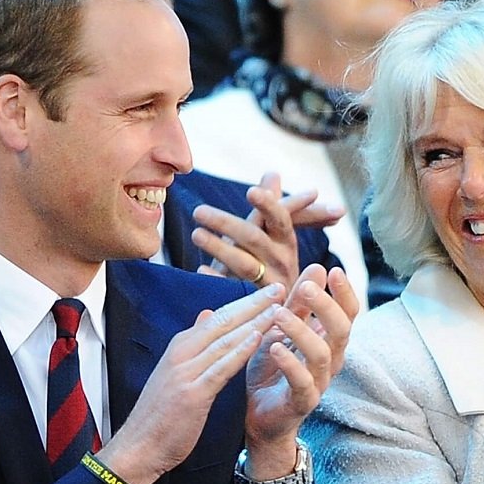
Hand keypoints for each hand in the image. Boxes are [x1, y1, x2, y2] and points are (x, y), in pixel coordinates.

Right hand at [95, 285, 287, 483]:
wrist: (139, 446)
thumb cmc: (160, 414)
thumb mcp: (176, 372)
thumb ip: (194, 344)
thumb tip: (206, 315)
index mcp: (180, 346)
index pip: (218, 317)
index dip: (245, 303)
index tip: (269, 292)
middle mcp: (182, 353)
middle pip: (224, 321)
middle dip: (254, 304)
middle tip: (280, 287)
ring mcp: (185, 372)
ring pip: (225, 340)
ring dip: (254, 322)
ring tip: (279, 307)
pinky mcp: (192, 393)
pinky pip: (220, 367)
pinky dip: (240, 351)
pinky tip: (258, 338)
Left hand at [193, 172, 343, 288]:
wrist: (282, 310)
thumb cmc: (273, 266)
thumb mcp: (276, 236)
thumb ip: (272, 206)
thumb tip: (272, 173)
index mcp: (286, 241)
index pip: (280, 218)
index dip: (268, 205)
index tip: (251, 192)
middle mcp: (282, 261)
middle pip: (254, 238)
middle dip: (227, 223)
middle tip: (199, 211)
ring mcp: (269, 284)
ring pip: (245, 264)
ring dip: (220, 248)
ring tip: (197, 234)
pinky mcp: (255, 303)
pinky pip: (233, 291)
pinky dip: (216, 279)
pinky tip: (200, 271)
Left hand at [243, 264, 357, 473]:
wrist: (260, 416)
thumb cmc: (273, 369)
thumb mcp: (282, 329)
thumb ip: (298, 302)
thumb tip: (318, 267)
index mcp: (329, 341)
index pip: (348, 313)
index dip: (345, 293)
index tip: (334, 271)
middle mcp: (331, 361)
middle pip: (342, 331)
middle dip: (326, 307)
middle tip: (304, 288)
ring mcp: (319, 383)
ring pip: (322, 355)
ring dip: (301, 331)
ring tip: (279, 315)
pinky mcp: (302, 402)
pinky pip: (303, 382)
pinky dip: (290, 363)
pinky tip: (273, 347)